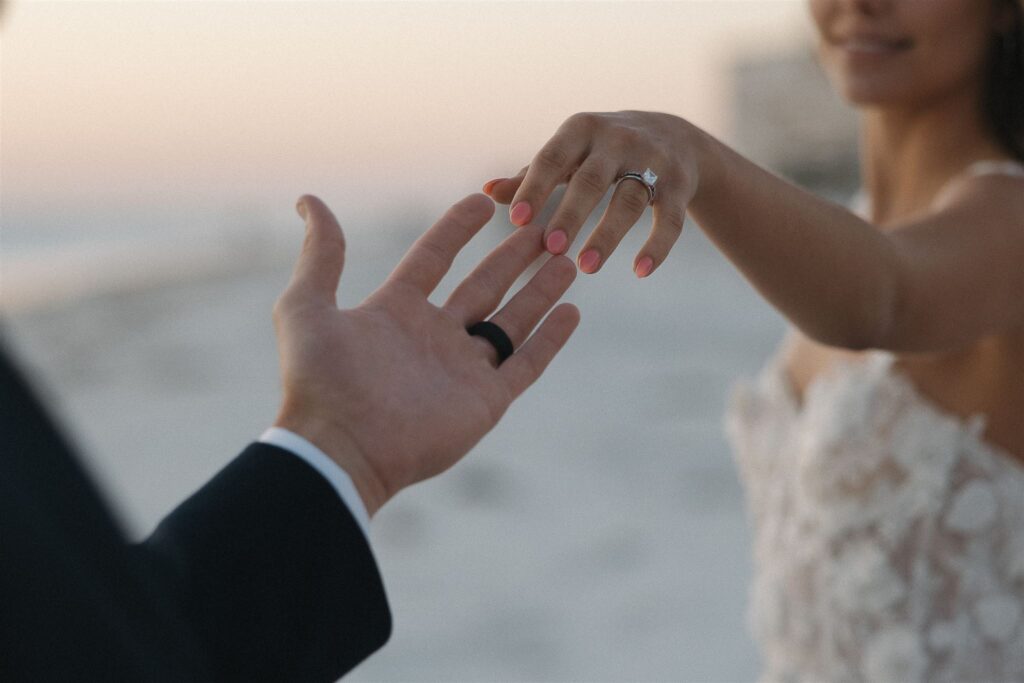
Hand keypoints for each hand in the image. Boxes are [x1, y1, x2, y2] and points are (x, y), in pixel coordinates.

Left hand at [272, 194, 579, 516]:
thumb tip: (308, 200)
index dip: (457, 228)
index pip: (434, 257)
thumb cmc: (319, 380)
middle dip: (513, 257)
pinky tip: (571, 312)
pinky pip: (525, 364)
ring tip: (568, 261)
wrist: (341, 449)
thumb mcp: (306, 306)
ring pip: (511, 321)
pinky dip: (550, 339)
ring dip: (539, 291)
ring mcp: (462, 369)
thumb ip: (321, 255)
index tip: (485, 199)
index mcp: (395, 311)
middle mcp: (433, 336)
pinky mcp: (485, 401)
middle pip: (483, 286)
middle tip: (544, 228)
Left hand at [484, 111, 702, 277]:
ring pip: (629, 201)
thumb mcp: (568, 155)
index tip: (517, 221)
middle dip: (570, 215)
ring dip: (608, 235)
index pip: (552, 158)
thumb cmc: (601, 152)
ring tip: (586, 267)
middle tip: (550, 250)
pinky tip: (640, 271)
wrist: (674, 136)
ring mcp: (653, 161)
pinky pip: (670, 219)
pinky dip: (657, 246)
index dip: (535, 188)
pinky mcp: (680, 185)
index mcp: (581, 130)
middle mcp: (618, 140)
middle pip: (591, 180)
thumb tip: (484, 191)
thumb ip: (530, 175)